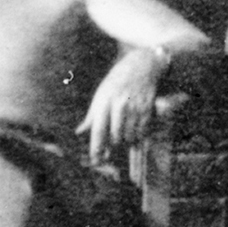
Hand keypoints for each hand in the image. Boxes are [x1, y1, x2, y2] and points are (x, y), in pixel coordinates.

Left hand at [80, 46, 168, 163]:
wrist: (142, 65)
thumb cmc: (117, 81)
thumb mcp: (101, 93)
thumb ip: (92, 115)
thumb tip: (79, 132)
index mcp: (104, 100)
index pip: (99, 130)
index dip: (96, 148)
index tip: (94, 161)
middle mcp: (119, 104)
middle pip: (115, 137)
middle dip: (112, 147)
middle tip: (109, 152)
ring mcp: (135, 107)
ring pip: (129, 137)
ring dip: (125, 141)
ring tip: (123, 136)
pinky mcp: (148, 110)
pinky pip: (142, 133)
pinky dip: (137, 136)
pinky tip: (134, 132)